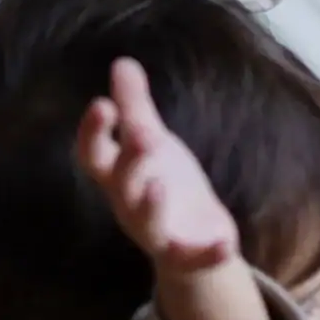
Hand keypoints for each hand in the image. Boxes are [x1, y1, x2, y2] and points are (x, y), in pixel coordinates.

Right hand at [78, 58, 239, 272]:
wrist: (193, 240)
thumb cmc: (165, 184)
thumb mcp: (152, 142)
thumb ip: (135, 106)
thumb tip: (122, 62)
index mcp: (119, 175)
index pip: (93, 155)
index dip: (93, 133)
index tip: (102, 103)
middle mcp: (129, 204)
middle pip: (121, 184)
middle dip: (131, 159)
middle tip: (144, 134)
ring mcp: (156, 232)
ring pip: (147, 222)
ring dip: (150, 206)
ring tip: (160, 186)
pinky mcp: (185, 254)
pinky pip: (192, 256)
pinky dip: (209, 253)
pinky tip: (227, 244)